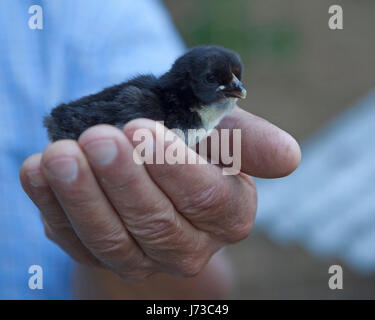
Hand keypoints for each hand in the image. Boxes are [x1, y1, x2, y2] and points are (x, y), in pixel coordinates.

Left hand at [20, 106, 300, 280]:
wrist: (154, 164)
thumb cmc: (193, 143)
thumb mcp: (221, 133)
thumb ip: (250, 143)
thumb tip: (289, 157)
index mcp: (226, 215)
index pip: (208, 201)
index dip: (173, 169)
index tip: (141, 129)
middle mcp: (188, 245)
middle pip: (157, 225)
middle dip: (124, 182)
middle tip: (98, 139)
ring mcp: (141, 255)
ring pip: (112, 240)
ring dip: (83, 197)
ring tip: (60, 157)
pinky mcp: (100, 253)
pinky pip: (73, 238)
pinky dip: (53, 205)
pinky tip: (39, 172)